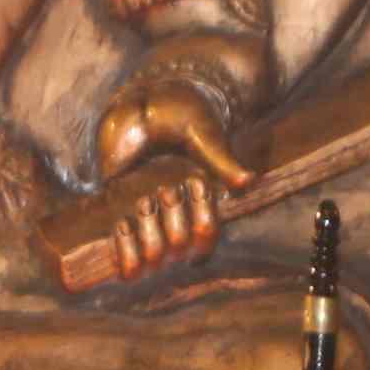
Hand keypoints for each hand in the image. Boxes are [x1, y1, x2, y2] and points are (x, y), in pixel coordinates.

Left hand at [89, 50, 251, 283]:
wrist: (143, 108)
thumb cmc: (182, 119)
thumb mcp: (203, 136)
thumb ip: (223, 161)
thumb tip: (248, 181)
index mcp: (201, 203)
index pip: (207, 238)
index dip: (202, 221)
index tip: (196, 184)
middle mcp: (176, 219)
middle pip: (179, 248)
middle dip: (173, 220)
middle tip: (167, 191)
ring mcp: (148, 224)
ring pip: (153, 258)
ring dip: (148, 233)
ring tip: (145, 203)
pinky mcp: (120, 220)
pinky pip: (125, 261)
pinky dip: (124, 249)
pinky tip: (124, 224)